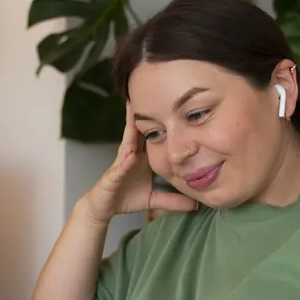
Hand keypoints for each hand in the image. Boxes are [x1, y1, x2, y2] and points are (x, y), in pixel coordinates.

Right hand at [82, 103, 196, 224]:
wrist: (104, 208)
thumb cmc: (126, 198)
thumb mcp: (154, 199)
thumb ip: (173, 201)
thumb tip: (195, 205)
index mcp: (142, 157)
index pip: (154, 135)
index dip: (163, 121)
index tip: (174, 105)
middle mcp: (131, 155)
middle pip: (140, 130)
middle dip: (146, 112)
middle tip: (153, 91)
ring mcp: (121, 162)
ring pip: (128, 139)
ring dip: (131, 124)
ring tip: (135, 107)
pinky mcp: (113, 174)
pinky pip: (120, 163)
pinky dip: (126, 157)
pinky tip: (131, 152)